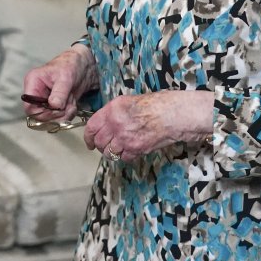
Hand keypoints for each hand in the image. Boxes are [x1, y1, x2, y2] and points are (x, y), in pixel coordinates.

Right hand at [22, 44, 95, 119]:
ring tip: (71, 101)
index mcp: (33, 83)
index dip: (42, 113)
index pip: (29, 107)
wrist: (83, 67)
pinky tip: (72, 103)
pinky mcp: (54, 106)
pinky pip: (59, 118)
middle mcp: (36, 93)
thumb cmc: (71, 65)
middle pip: (39, 116)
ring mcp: (45, 101)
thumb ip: (59, 92)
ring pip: (50, 119)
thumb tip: (54, 106)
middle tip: (68, 105)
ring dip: (64, 113)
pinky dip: (68, 114)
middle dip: (56, 114)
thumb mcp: (66, 77)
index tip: (57, 108)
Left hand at [83, 89, 213, 160]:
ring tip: (119, 150)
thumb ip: (113, 113)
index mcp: (112, 110)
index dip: (88, 137)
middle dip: (101, 146)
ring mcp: (124, 138)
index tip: (89, 142)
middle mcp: (115, 124)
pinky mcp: (135, 149)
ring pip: (109, 153)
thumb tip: (104, 123)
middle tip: (105, 147)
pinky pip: (124, 158)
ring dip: (112, 153)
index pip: (91, 127)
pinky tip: (132, 151)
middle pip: (99, 142)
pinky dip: (126, 157)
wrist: (172, 115)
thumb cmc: (154, 105)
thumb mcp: (128, 102)